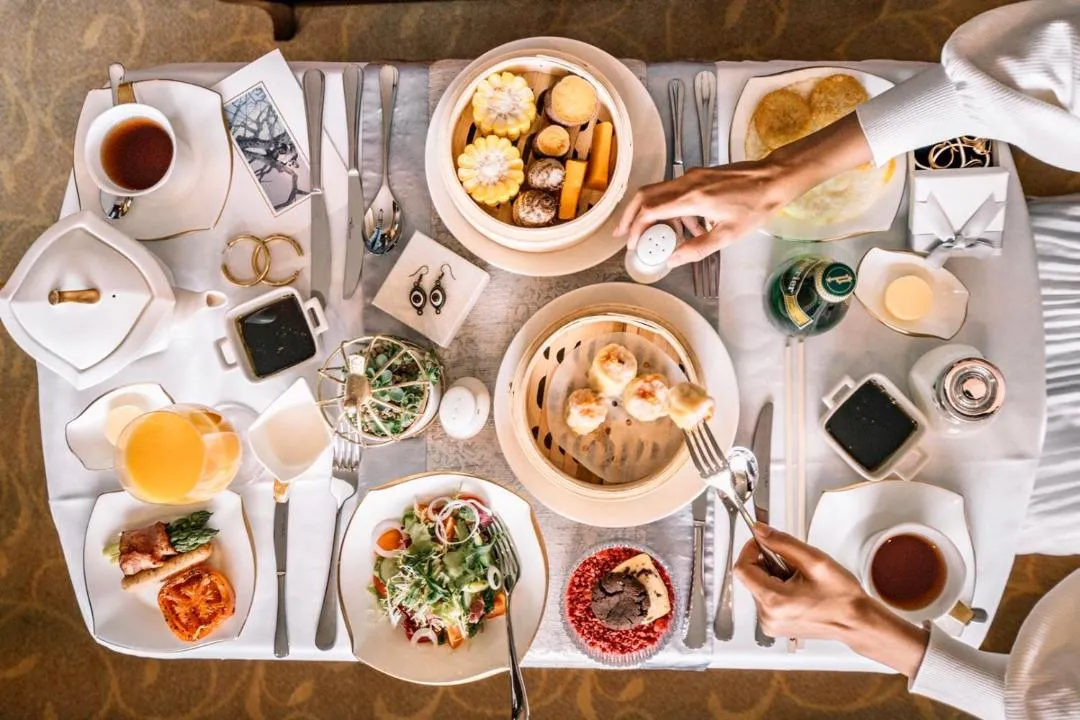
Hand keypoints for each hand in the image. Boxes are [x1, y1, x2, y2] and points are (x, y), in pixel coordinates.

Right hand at [614, 114, 875, 267]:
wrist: (775, 178)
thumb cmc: (756, 206)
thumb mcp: (728, 236)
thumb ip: (697, 248)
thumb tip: (673, 260)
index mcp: (691, 198)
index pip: (649, 211)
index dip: (636, 228)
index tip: (633, 244)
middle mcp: (687, 183)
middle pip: (645, 196)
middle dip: (631, 216)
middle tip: (626, 235)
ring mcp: (692, 176)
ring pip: (657, 192)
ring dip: (653, 213)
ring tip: (667, 236)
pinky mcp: (699, 175)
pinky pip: (674, 190)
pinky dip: (670, 208)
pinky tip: (688, 225)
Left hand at [735, 523, 928, 675]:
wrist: (857, 622)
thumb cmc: (842, 597)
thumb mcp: (814, 560)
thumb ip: (782, 542)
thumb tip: (760, 531)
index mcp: (774, 601)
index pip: (742, 568)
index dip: (750, 549)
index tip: (763, 541)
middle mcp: (767, 616)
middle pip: (750, 577)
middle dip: (768, 563)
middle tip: (793, 563)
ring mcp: (770, 624)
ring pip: (758, 586)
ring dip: (774, 575)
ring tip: (800, 579)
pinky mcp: (775, 626)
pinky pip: (766, 598)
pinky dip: (777, 588)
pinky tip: (798, 590)